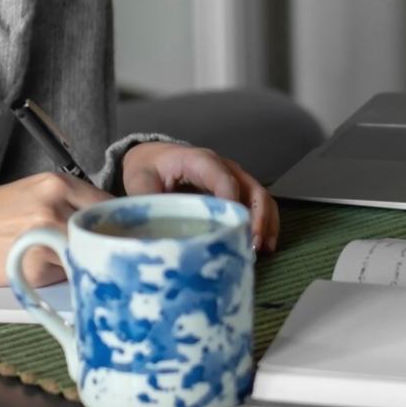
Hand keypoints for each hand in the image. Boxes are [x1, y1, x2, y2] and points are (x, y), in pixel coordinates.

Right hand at [0, 172, 111, 289]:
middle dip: (105, 243)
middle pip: (104, 229)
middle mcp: (54, 206)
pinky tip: (42, 270)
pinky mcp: (36, 267)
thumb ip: (66, 202)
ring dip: (84, 260)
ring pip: (88, 253)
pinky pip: (67, 274)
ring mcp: (46, 236)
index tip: (119, 233)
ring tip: (67, 261)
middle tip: (104, 252)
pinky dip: (61, 276)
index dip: (116, 222)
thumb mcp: (30, 193)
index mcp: (56, 183)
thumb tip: (104, 220)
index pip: (108, 203)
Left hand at [120, 142, 279, 252]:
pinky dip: (265, 223)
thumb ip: (147, 201)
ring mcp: (234, 178)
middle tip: (252, 243)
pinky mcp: (237, 191)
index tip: (232, 228)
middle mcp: (223, 167)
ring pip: (261, 196)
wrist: (153, 157)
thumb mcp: (140, 181)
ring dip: (265, 222)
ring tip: (262, 249)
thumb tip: (154, 230)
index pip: (222, 178)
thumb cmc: (148, 168)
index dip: (231, 202)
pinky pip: (259, 204)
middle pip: (250, 187)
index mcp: (199, 160)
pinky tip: (264, 246)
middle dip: (256, 216)